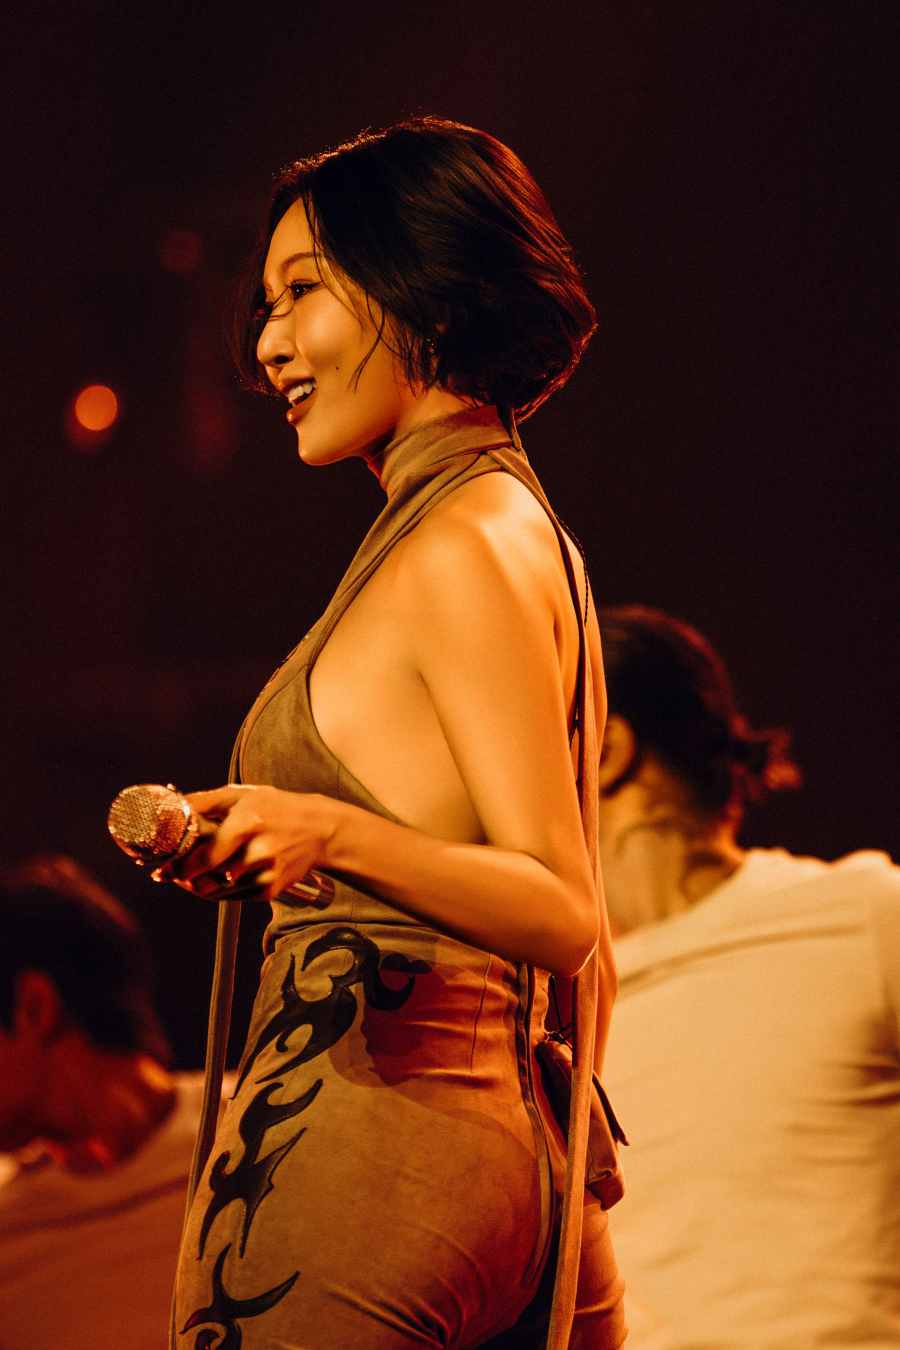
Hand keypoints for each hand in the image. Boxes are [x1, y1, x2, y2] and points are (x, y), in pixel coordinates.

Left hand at [175, 784, 333, 903]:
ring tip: (191, 875)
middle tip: (170, 873)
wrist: (321, 830)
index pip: (206, 856)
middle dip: (183, 879)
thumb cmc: (278, 809)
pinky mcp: (270, 890)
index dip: (179, 868)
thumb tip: (171, 806)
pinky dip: (219, 890)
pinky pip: (232, 897)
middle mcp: (258, 851)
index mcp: (248, 823)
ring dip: (197, 887)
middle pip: (207, 878)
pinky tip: (218, 877)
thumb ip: (205, 801)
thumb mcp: (243, 795)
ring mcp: (266, 874)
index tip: (161, 869)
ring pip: (216, 892)